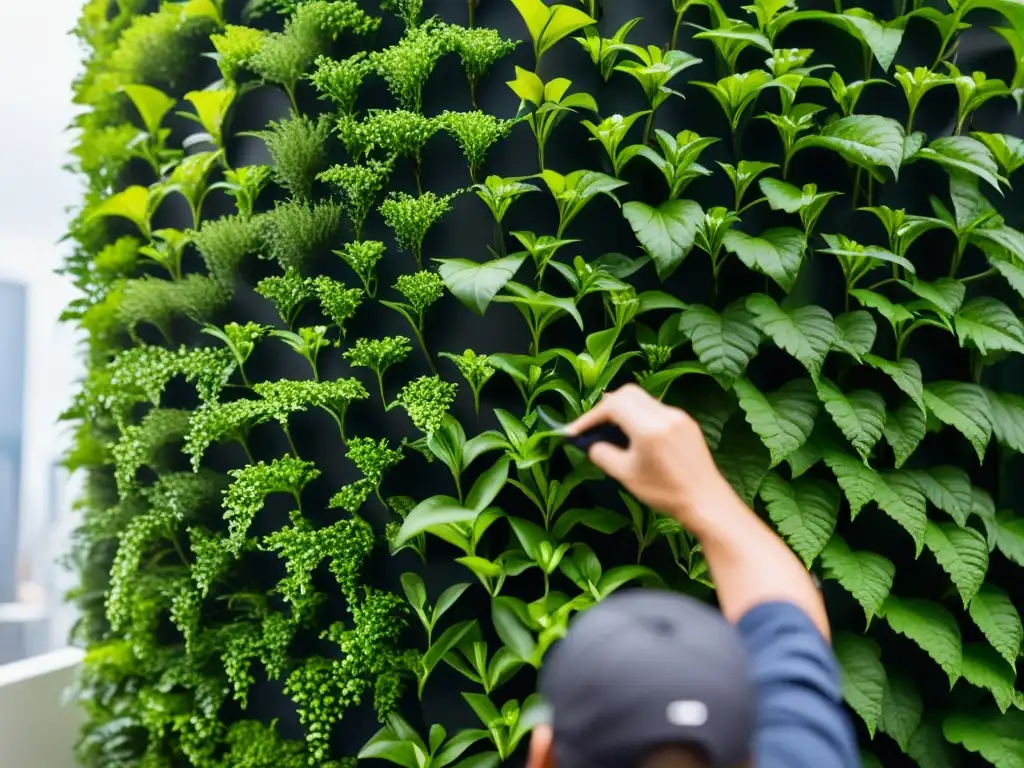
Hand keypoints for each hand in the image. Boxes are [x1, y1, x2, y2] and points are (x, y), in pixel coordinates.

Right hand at [566, 384, 730, 526]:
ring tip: (612, 432)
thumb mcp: (626, 475)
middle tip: (593, 426)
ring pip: (642, 399)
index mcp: (649, 427)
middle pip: (627, 393)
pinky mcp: (686, 422)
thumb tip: (591, 443)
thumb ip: (603, 454)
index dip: (590, 417)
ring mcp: (678, 416)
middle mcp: (664, 414)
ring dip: (623, 409)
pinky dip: (640, 415)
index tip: (575, 432)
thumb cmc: (664, 492)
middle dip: (606, 407)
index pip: (612, 406)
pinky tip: (636, 436)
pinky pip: (656, 409)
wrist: (706, 501)